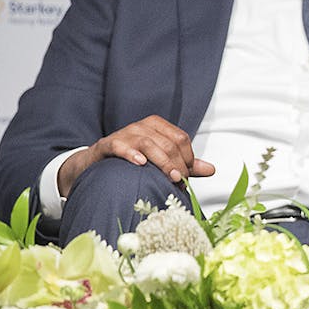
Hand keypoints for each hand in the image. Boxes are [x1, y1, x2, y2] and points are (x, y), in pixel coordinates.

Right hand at [57, 115, 214, 194]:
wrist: (97, 164)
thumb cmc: (133, 162)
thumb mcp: (160, 161)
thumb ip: (184, 164)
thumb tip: (211, 169)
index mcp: (157, 127)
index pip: (181, 139)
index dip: (188, 158)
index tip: (187, 177)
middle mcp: (142, 127)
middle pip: (168, 143)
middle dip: (177, 164)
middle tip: (179, 182)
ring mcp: (124, 134)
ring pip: (148, 143)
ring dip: (162, 161)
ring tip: (169, 176)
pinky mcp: (107, 144)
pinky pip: (120, 145)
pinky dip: (131, 153)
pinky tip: (140, 163)